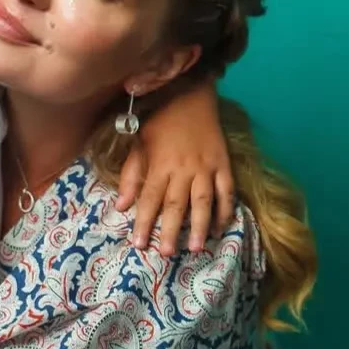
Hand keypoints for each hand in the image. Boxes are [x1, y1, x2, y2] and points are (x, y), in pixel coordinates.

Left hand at [116, 82, 234, 254]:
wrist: (190, 93)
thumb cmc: (159, 121)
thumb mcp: (138, 144)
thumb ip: (131, 176)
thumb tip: (121, 206)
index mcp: (160, 165)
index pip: (150, 199)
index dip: (144, 223)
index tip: (139, 244)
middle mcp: (184, 168)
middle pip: (176, 204)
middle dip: (170, 230)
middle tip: (166, 254)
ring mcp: (206, 166)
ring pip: (203, 200)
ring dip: (199, 225)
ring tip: (196, 247)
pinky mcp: (223, 163)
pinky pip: (227, 190)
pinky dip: (225, 209)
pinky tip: (220, 227)